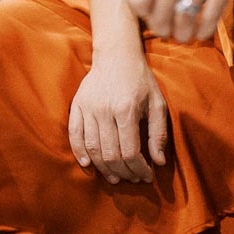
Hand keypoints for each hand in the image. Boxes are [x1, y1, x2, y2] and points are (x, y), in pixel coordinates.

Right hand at [68, 54, 167, 183]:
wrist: (117, 55)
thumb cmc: (141, 80)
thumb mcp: (158, 103)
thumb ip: (159, 134)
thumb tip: (159, 162)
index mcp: (126, 109)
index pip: (130, 152)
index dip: (139, 169)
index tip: (147, 176)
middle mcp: (105, 110)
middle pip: (111, 154)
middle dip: (123, 173)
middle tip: (132, 178)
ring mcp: (88, 107)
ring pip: (92, 149)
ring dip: (104, 169)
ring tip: (115, 178)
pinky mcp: (77, 105)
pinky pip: (74, 134)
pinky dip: (79, 152)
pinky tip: (88, 165)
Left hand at [127, 0, 233, 42]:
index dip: (144, 14)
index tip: (153, 16)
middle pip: (159, 14)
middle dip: (163, 30)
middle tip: (170, 32)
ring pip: (184, 20)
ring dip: (183, 35)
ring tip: (186, 35)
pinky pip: (211, 16)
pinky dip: (205, 30)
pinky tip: (204, 31)